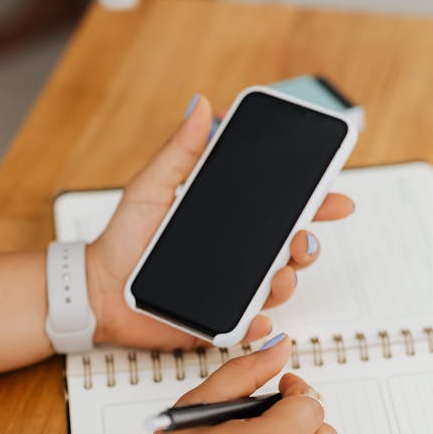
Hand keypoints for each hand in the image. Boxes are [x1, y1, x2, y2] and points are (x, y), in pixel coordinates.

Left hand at [86, 94, 353, 349]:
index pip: (282, 209)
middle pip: (291, 250)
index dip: (314, 202)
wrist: (98, 289)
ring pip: (277, 287)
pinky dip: (258, 326)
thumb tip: (200, 106)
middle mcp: (237, 256)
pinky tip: (259, 318)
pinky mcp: (217, 322)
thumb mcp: (152, 187)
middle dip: (308, 244)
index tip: (334, 195)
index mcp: (229, 221)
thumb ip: (180, 150)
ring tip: (280, 274)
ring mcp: (231, 290)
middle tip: (303, 238)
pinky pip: (247, 327)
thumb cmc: (122, 240)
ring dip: (288, 281)